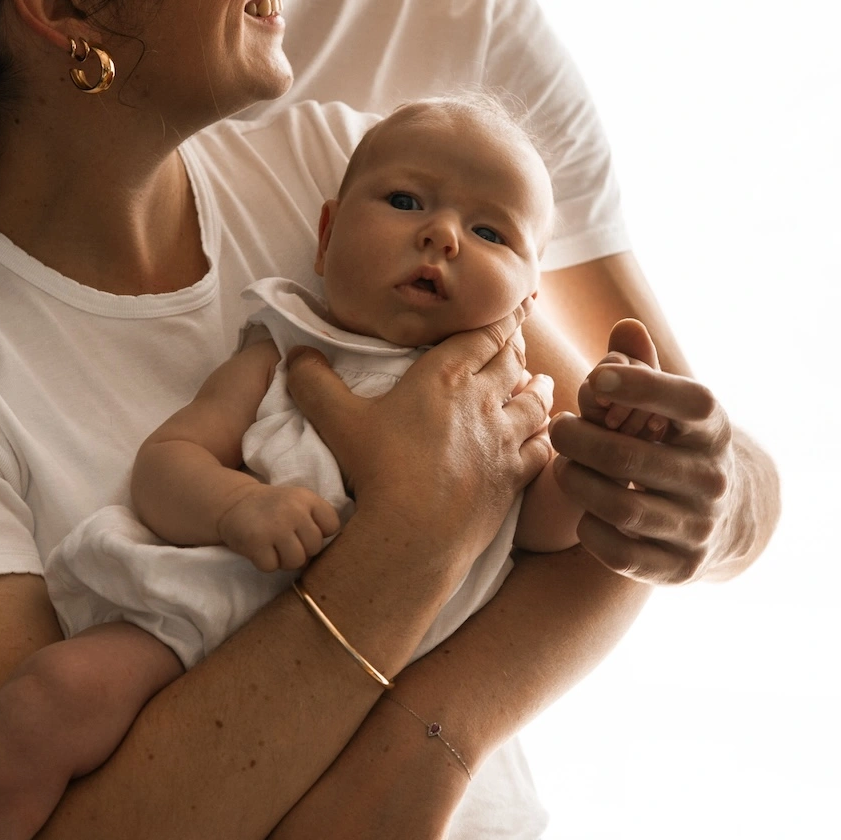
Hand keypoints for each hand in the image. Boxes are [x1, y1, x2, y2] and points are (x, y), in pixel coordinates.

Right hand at [218, 484, 341, 571]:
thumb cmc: (272, 509)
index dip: (320, 534)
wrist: (233, 502)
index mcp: (306, 498)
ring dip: (285, 561)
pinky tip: (259, 549)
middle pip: (314, 547)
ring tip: (274, 548)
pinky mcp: (256, 542)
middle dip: (302, 550)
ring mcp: (275, 527)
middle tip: (285, 541)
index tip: (304, 530)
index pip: (332, 525)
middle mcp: (293, 510)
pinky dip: (265, 563)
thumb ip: (315, 522)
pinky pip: (272, 567)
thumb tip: (323, 558)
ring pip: (296, 561)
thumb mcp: (297, 503)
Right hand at [287, 305, 552, 573]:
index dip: (502, 318)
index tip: (514, 307)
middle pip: (512, 362)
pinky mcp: (512, 477)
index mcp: (445, 376)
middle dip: (517, 346)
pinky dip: (545, 437)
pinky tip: (545, 436)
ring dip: (539, 389)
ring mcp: (502, 440)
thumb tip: (294, 354)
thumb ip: (312, 382)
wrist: (413, 532)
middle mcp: (482, 401)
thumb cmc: (376, 470)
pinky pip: (539, 448)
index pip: (484, 334)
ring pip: (533, 403)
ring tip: (542, 381)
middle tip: (520, 340)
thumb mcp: (335, 420)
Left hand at [549, 320, 738, 584]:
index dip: (642, 387)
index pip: (688, 402)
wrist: (724, 518)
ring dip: (579, 484)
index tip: (593, 379)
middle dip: (582, 440)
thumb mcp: (669, 406)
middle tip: (557, 427)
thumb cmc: (676, 445)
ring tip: (562, 467)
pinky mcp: (681, 568)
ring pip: (622, 508)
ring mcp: (700, 527)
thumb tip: (624, 328)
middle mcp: (714, 479)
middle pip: (634, 458)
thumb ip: (642, 367)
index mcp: (715, 429)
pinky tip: (584, 512)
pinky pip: (622, 553)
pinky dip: (592, 530)